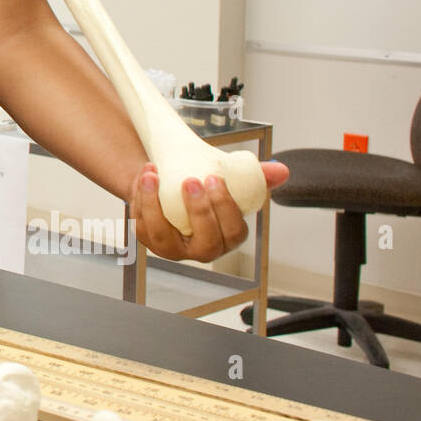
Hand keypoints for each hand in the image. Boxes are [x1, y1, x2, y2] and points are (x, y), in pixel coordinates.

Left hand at [129, 160, 288, 262]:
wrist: (168, 182)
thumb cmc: (204, 185)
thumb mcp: (229, 178)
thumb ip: (256, 176)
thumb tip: (281, 170)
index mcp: (227, 237)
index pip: (234, 232)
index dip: (225, 208)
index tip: (215, 179)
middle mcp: (201, 249)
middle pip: (204, 242)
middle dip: (198, 211)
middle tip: (191, 181)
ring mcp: (172, 247)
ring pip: (162, 236)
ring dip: (155, 205)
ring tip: (154, 176)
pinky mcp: (147, 238)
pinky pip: (141, 224)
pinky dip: (139, 199)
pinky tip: (145, 176)